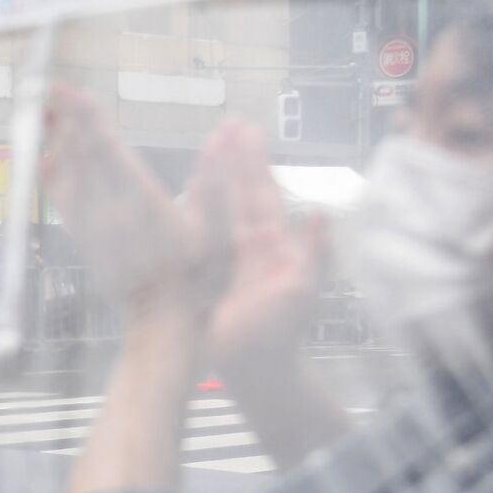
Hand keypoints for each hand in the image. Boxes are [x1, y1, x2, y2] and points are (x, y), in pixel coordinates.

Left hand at [41, 84, 217, 309]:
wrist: (164, 324)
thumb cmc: (197, 280)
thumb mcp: (220, 233)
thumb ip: (217, 183)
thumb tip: (222, 138)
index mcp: (140, 203)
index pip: (108, 151)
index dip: (89, 120)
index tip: (74, 93)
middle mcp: (110, 211)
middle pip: (81, 156)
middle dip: (66, 120)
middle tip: (50, 89)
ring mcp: (93, 227)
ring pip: (67, 176)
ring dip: (54, 142)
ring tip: (44, 113)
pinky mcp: (86, 240)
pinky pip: (62, 203)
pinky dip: (51, 178)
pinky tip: (42, 162)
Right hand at [204, 123, 324, 372]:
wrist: (256, 369)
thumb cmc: (281, 332)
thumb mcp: (303, 289)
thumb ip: (315, 251)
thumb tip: (318, 212)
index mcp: (270, 243)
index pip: (260, 193)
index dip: (253, 162)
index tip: (246, 129)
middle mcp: (243, 244)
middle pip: (235, 192)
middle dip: (231, 158)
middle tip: (224, 123)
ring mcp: (218, 257)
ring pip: (213, 208)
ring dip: (209, 177)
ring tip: (204, 145)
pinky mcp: (198, 274)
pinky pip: (190, 238)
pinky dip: (183, 213)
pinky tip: (174, 194)